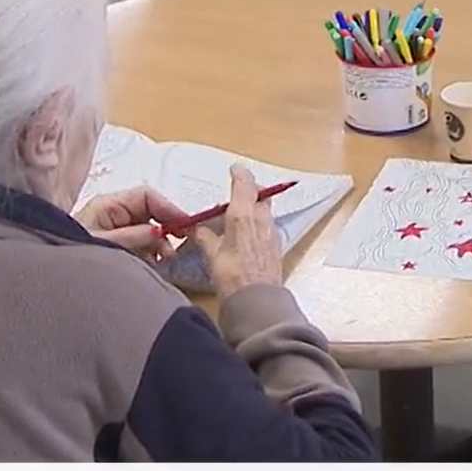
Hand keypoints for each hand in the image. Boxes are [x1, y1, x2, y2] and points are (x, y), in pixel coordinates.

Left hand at [76, 187, 185, 262]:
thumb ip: (132, 237)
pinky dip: (152, 253)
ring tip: (164, 258)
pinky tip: (154, 264)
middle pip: (150, 212)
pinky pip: (142, 245)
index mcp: (108, 205)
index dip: (168, 207)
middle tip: (177, 245)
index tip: (185, 224)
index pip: (146, 196)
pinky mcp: (117, 247)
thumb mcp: (103, 244)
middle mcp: (113, 214)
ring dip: (160, 242)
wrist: (50, 279)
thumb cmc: (71, 253)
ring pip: (148, 229)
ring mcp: (115, 230)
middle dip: (166, 227)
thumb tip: (160, 231)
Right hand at [188, 165, 285, 297]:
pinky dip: (258, 224)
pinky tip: (248, 237)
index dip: (240, 174)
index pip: (245, 184)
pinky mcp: (276, 247)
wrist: (258, 301)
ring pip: (265, 211)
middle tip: (237, 194)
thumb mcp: (212, 255)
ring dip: (254, 208)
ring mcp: (272, 233)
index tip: (234, 169)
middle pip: (260, 195)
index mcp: (244, 214)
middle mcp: (262, 219)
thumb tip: (195, 227)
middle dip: (250, 190)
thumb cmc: (232, 275)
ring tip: (238, 217)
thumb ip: (204, 236)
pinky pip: (267, 227)